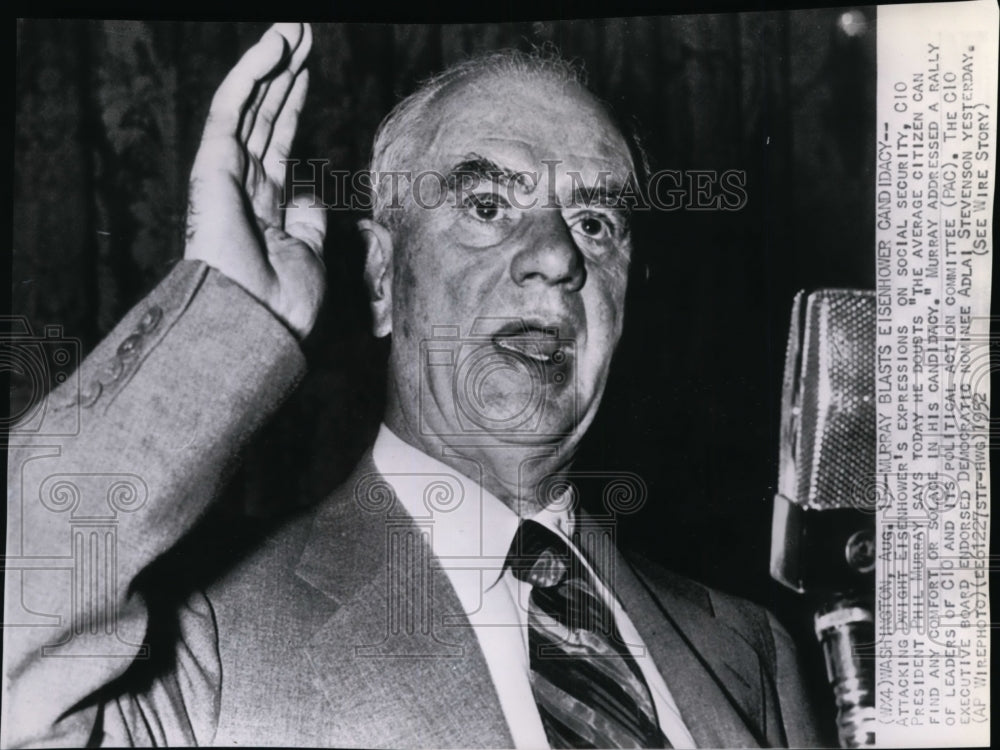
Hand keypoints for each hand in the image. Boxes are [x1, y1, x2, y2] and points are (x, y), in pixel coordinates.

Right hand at [184, 22, 325, 338]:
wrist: (257, 322)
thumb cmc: (283, 303)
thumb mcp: (310, 254)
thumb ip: (308, 220)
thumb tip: (309, 195)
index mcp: (266, 205)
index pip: (278, 140)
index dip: (292, 103)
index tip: (307, 72)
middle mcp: (244, 184)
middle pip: (265, 114)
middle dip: (284, 73)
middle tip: (302, 33)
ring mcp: (226, 173)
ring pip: (249, 104)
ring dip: (271, 62)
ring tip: (293, 27)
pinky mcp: (213, 164)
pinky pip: (232, 108)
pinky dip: (252, 74)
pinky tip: (274, 45)